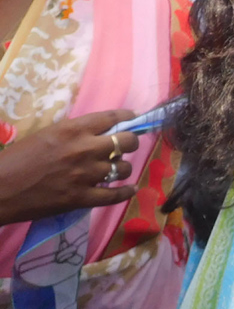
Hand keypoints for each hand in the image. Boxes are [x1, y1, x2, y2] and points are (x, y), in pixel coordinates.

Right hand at [0, 110, 139, 225]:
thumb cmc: (17, 159)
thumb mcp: (48, 134)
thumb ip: (75, 132)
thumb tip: (99, 132)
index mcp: (74, 129)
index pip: (113, 117)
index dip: (128, 118)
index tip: (133, 120)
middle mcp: (85, 149)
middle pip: (126, 141)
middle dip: (129, 142)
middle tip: (124, 146)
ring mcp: (85, 175)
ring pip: (122, 168)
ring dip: (122, 168)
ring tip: (117, 169)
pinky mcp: (81, 198)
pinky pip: (114, 195)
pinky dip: (126, 192)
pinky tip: (131, 188)